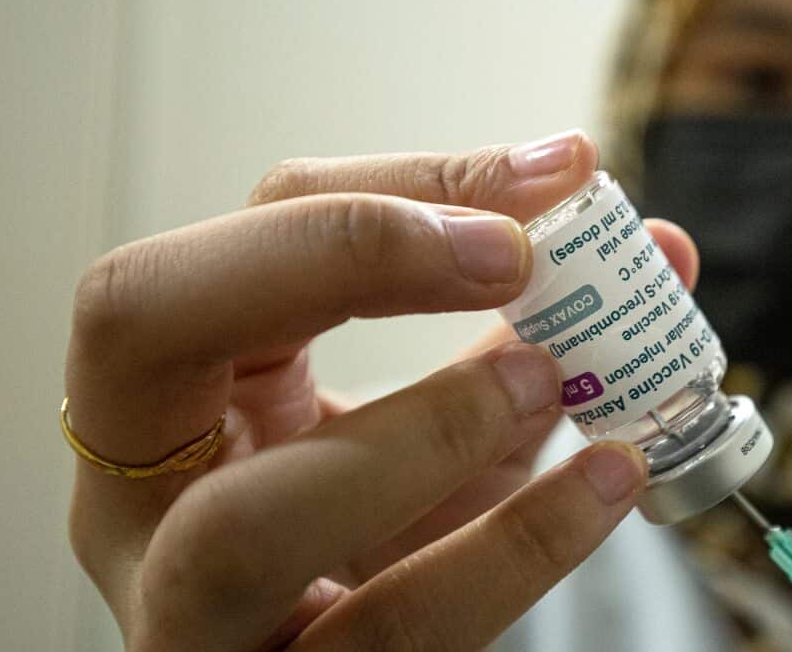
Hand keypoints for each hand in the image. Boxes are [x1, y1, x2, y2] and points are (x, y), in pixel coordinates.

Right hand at [65, 130, 699, 650]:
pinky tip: (610, 482)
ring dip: (428, 428)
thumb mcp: (425, 426)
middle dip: (346, 259)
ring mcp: (192, 620)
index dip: (359, 211)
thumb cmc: (383, 536)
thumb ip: (510, 335)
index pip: (198, 250)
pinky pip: (391, 638)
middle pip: (148, 328)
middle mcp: (136, 505)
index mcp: (156, 406)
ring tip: (557, 379)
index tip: (536, 185)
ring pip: (243, 525)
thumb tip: (654, 241)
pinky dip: (517, 549)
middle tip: (519, 259)